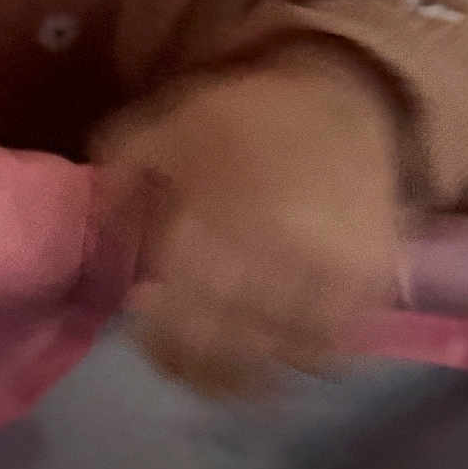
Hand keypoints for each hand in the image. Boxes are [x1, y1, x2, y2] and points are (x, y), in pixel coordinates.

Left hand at [94, 44, 402, 399]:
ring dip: (243, 367)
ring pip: (275, 355)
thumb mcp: (165, 123)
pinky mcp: (367, 285)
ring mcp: (329, 271)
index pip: (184, 304)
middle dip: (194, 360)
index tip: (144, 323)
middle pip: (229, 342)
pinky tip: (271, 343)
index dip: (160, 333)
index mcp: (222, 206)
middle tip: (177, 358)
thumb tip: (100, 236)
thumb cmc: (240, 117)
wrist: (339, 101)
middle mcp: (278, 246)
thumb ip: (120, 168)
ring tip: (222, 356)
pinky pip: (326, 349)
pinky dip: (294, 356)